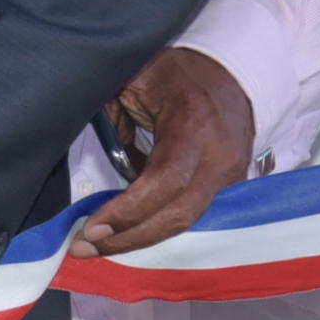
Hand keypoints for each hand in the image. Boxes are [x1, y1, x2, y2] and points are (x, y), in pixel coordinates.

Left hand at [72, 47, 255, 255]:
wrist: (233, 73)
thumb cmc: (179, 72)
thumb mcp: (137, 81)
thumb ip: (115, 120)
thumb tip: (103, 165)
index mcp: (194, 125)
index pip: (164, 181)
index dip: (128, 211)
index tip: (92, 228)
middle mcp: (219, 156)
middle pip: (177, 215)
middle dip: (129, 238)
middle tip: (85, 247)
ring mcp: (231, 174)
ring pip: (186, 221)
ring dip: (140, 238)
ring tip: (99, 245)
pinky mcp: (230, 185)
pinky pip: (192, 213)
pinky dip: (158, 225)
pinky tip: (127, 232)